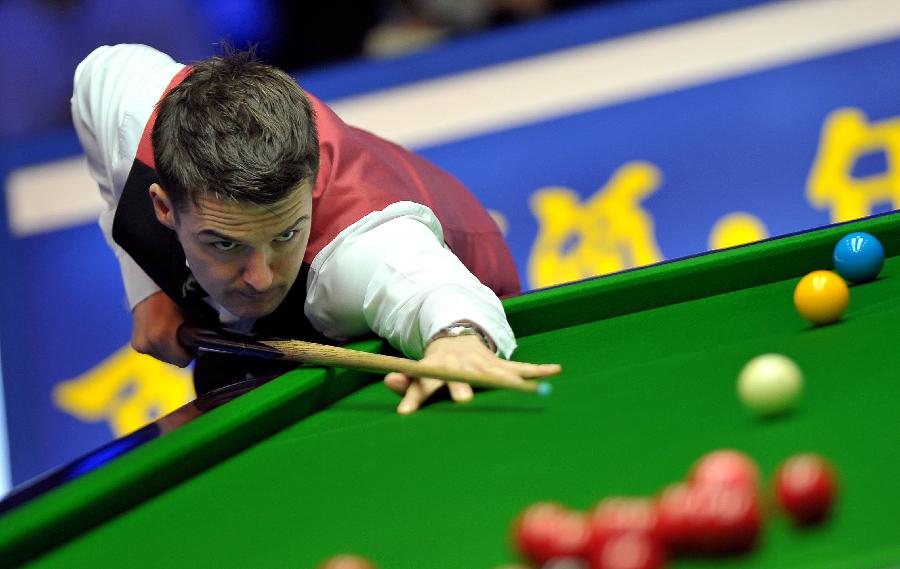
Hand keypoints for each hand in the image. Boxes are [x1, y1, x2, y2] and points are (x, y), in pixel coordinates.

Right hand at [131, 290, 192, 366]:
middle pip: (172, 361)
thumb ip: (196, 335)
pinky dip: (159, 346)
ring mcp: (140, 344)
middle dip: (180, 352)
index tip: (194, 344)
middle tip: (184, 337)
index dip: (191, 353)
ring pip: (162, 357)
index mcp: (162, 337)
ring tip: (172, 333)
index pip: (182, 361)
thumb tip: (203, 348)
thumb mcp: (191, 315)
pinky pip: (153, 352)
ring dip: (169, 350)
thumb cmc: (174, 299)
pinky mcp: (136, 344)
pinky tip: (162, 333)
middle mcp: (148, 343)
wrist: (150, 289)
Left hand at [383, 335, 560, 414]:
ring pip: (495, 374)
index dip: (414, 397)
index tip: (405, 413)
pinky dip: (538, 370)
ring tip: (524, 390)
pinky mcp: (500, 364)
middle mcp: (461, 366)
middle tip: (463, 402)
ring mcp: (483, 364)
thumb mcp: (418, 371)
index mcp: (438, 368)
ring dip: (508, 382)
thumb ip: (406, 382)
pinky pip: (522, 367)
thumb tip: (388, 382)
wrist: (456, 337)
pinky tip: (555, 370)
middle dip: (462, 389)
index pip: (424, 383)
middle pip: (461, 379)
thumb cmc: (436, 365)